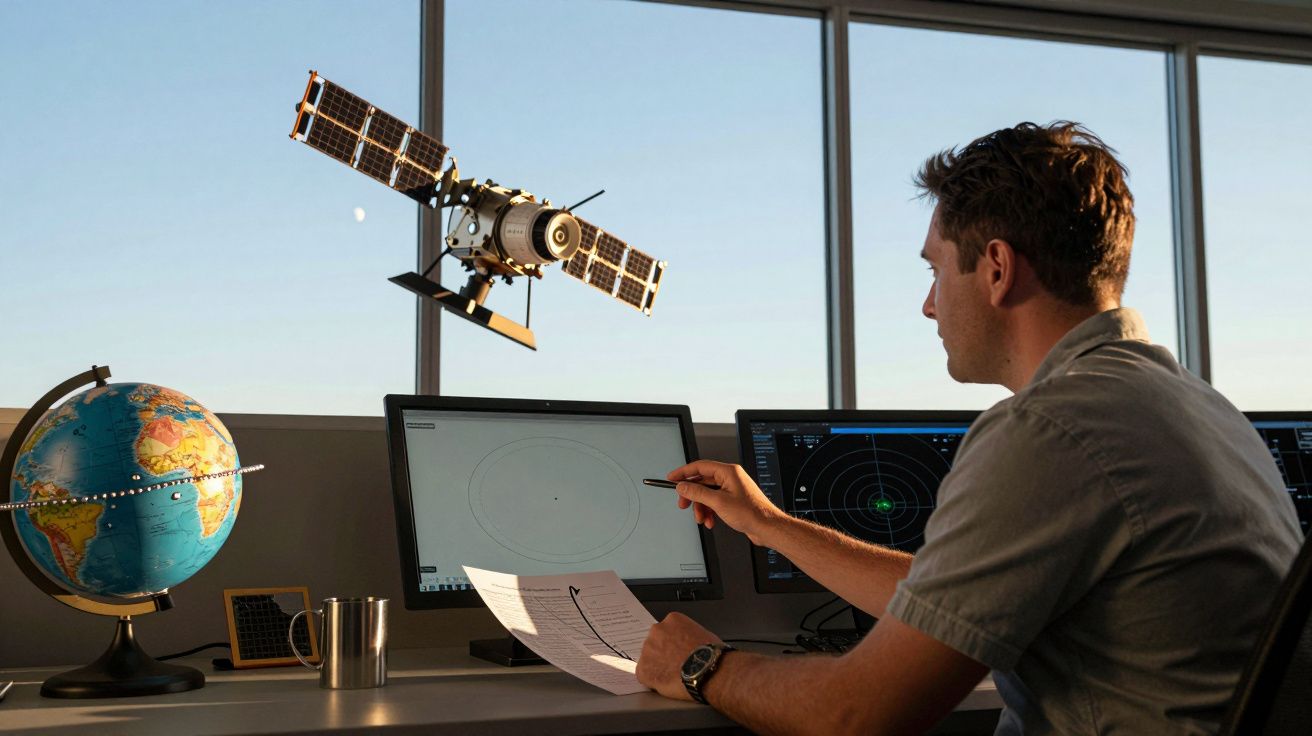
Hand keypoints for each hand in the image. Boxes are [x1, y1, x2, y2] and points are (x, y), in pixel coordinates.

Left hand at [636, 612, 721, 700]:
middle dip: (662, 653)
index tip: (676, 651)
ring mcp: (648, 650)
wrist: (708, 670)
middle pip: (654, 643)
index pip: (666, 631)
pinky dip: (653, 681)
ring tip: (674, 676)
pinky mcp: (643, 669)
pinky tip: (667, 683)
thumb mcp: (703, 633)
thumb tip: (687, 643)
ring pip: (649, 659)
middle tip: (675, 664)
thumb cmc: (711, 655)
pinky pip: (645, 676)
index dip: (671, 644)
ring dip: (658, 667)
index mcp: (672, 620)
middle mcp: (657, 631)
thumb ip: (688, 635)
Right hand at [666, 460, 783, 545]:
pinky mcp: (732, 500)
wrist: (766, 527)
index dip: (683, 472)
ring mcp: (731, 489)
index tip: (672, 478)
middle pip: (702, 482)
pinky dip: (709, 512)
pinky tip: (710, 521)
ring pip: (707, 494)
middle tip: (683, 504)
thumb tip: (683, 486)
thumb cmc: (751, 513)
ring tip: (701, 518)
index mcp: (728, 472)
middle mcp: (730, 478)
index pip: (700, 467)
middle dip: (692, 495)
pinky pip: (714, 502)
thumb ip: (697, 492)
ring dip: (701, 507)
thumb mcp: (718, 502)